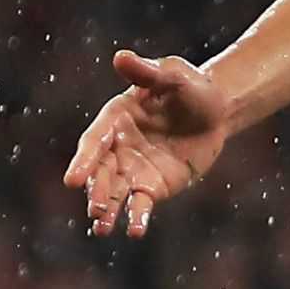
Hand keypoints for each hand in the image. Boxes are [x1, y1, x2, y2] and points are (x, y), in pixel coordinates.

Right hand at [62, 50, 231, 237]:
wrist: (216, 110)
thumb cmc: (191, 87)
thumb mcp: (174, 75)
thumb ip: (148, 72)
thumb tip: (121, 56)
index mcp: (115, 119)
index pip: (94, 142)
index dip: (83, 161)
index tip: (73, 180)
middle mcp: (117, 148)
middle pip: (100, 172)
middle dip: (96, 190)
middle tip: (94, 207)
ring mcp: (132, 170)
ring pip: (114, 193)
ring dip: (106, 210)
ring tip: (101, 228)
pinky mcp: (152, 186)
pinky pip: (141, 204)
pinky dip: (137, 218)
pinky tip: (134, 231)